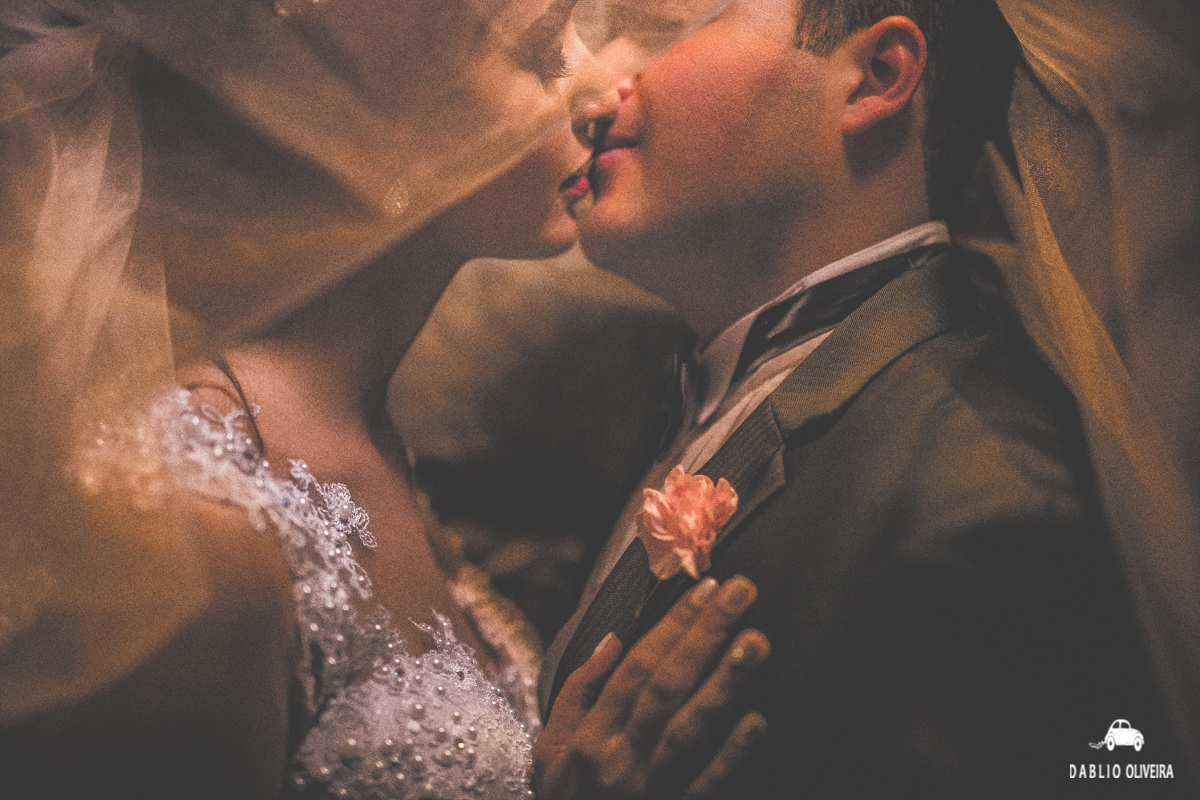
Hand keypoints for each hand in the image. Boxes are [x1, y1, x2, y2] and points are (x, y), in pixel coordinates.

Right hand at [533, 575, 768, 799]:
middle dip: (706, 634)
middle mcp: (619, 759)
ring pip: (688, 727)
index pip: (637, 666)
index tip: (707, 587)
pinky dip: (732, 755)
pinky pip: (707, 787)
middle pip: (667, 685)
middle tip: (745, 592)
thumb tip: (614, 639)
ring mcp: (649, 790)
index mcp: (590, 736)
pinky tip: (758, 721)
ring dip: (724, 682)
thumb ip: (579, 692)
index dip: (674, 624)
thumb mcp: (551, 749)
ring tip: (756, 642)